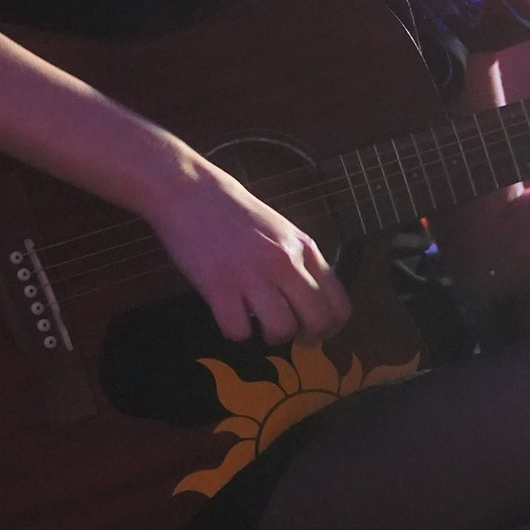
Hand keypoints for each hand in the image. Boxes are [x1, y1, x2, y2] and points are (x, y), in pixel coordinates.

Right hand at [144, 141, 350, 347]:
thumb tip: (311, 302)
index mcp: (304, 248)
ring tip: (257, 325)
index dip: (331, 328)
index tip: (316, 333)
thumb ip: (300, 262)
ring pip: (281, 329)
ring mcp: (252, 274)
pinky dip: (235, 332)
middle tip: (291, 337)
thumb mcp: (282, 231)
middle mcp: (284, 262)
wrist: (190, 190)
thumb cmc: (234, 212)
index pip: (338, 303)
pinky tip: (229, 316)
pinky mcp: (218, 286)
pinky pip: (238, 330)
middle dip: (307, 339)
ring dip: (271, 337)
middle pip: (318, 320)